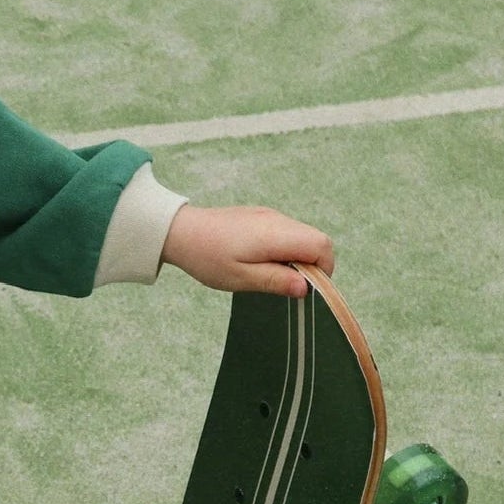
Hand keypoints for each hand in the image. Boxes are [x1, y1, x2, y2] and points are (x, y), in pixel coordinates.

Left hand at [161, 204, 334, 296]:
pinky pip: (287, 232)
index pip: (322, 246)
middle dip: (311, 265)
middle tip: (286, 283)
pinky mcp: (261, 216)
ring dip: (297, 257)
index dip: (323, 270)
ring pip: (302, 236)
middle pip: (316, 239)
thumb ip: (276, 281)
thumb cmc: (208, 257)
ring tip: (269, 272)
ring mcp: (270, 215)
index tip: (304, 288)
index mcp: (276, 234)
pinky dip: (285, 249)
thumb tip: (307, 288)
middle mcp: (278, 220)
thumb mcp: (241, 277)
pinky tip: (260, 260)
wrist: (180, 231)